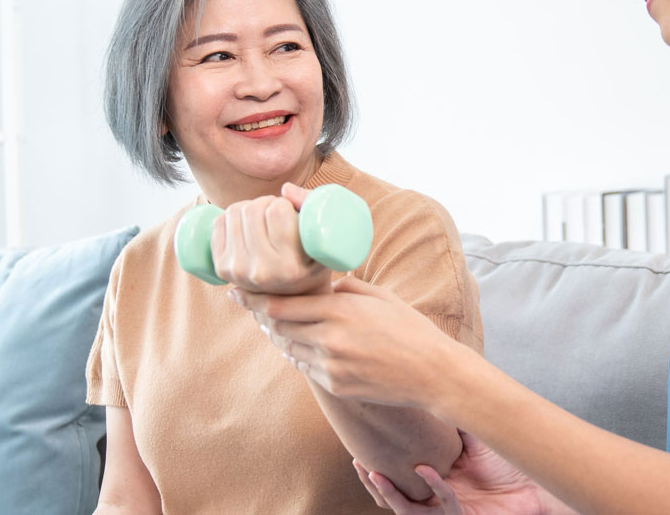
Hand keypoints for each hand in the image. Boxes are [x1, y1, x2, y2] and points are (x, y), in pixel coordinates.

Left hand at [209, 184, 330, 295]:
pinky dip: (231, 216)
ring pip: (234, 212)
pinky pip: (218, 222)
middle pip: (252, 209)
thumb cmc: (311, 261)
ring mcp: (238, 271)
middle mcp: (262, 272)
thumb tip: (286, 188)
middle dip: (265, 203)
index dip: (284, 204)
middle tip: (275, 214)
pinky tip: (245, 225)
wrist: (290, 296)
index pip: (277, 210)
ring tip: (262, 219)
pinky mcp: (222, 268)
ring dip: (248, 207)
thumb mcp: (322, 239)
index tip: (289, 213)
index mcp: (290, 267)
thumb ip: (312, 207)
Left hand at [231, 275, 472, 409]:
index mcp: (340, 310)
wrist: (432, 373)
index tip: (236, 293)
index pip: (281, 304)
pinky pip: (306, 368)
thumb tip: (324, 284)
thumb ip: (346, 288)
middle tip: (253, 306)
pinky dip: (301, 356)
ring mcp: (331, 366)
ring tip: (279, 325)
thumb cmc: (410, 329)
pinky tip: (305, 348)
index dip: (254, 299)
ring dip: (282, 337)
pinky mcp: (336, 386)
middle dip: (263, 316)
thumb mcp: (380, 297)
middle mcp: (330, 338)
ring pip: (288, 349)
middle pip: (278, 327)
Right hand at [353, 431, 554, 514]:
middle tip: (357, 460)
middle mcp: (435, 494)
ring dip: (389, 492)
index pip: (398, 470)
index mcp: (434, 474)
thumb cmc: (509, 460)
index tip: (360, 438)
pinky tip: (426, 471)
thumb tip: (430, 384)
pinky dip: (434, 488)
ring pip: (408, 508)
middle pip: (395, 492)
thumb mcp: (474, 433)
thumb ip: (451, 417)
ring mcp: (446, 509)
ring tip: (372, 473)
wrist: (538, 483)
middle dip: (373, 480)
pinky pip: (441, 508)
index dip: (379, 458)